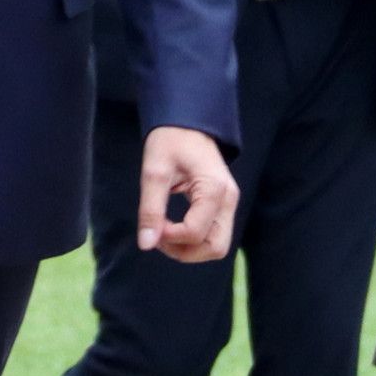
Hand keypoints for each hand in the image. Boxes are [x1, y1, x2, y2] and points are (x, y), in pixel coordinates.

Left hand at [136, 126, 237, 264]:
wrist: (187, 123)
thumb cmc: (170, 140)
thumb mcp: (154, 172)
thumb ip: (151, 209)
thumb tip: (146, 244)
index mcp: (214, 189)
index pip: (195, 232)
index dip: (170, 237)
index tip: (152, 225)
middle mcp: (228, 199)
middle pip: (215, 248)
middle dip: (185, 252)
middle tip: (159, 237)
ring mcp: (228, 203)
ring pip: (216, 245)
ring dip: (189, 249)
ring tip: (163, 233)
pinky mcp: (223, 205)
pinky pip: (213, 234)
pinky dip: (193, 239)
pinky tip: (172, 227)